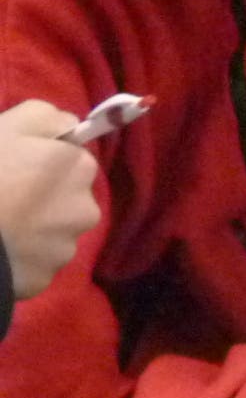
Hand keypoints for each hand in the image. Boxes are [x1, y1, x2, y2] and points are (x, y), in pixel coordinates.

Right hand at [0, 101, 102, 299]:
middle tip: (1, 198)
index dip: (40, 163)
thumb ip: (45, 117)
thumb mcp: (7, 126)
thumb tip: (70, 126)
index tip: (11, 168)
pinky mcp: (44, 280)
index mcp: (79, 168)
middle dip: (40, 198)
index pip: (70, 160)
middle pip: (65, 199)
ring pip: (51, 233)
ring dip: (31, 230)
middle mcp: (85, 208)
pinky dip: (18, 258)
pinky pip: (33, 263)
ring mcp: (65, 248)